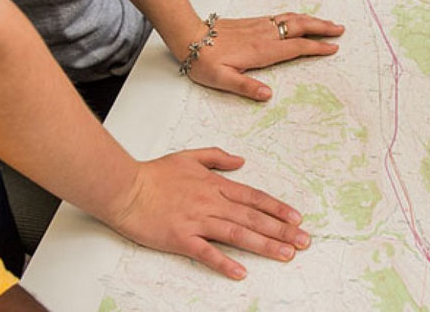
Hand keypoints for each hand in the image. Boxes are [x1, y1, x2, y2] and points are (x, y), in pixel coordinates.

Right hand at [107, 148, 310, 279]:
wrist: (125, 188)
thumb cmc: (153, 174)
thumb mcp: (189, 157)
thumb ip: (217, 157)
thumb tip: (241, 161)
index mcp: (215, 185)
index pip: (254, 198)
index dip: (277, 208)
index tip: (297, 218)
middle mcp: (211, 203)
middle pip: (253, 218)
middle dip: (282, 230)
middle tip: (304, 241)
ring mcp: (197, 221)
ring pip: (238, 234)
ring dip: (264, 245)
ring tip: (286, 254)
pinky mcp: (180, 238)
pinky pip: (206, 252)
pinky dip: (224, 263)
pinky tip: (241, 273)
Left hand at [184, 13, 343, 100]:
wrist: (188, 36)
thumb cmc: (203, 60)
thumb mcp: (222, 79)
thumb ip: (245, 87)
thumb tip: (267, 95)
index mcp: (261, 51)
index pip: (296, 48)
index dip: (316, 48)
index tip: (333, 48)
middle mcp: (264, 35)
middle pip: (300, 27)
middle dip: (322, 27)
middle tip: (340, 29)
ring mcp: (259, 26)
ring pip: (292, 19)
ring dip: (312, 20)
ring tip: (327, 23)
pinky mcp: (253, 22)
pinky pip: (281, 17)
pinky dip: (297, 17)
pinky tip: (300, 19)